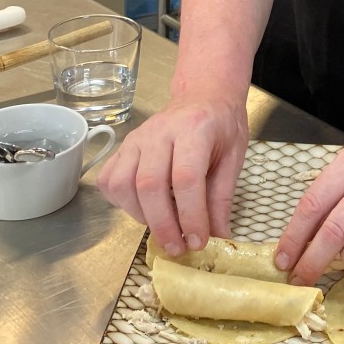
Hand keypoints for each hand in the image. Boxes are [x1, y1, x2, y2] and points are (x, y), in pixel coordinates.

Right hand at [96, 98, 248, 254]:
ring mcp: (137, 138)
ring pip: (123, 184)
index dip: (190, 215)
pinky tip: (143, 209)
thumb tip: (218, 239)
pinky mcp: (123, 146)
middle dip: (163, 224)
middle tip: (177, 248)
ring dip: (141, 216)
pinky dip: (121, 202)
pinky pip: (110, 179)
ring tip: (163, 227)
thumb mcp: (234, 158)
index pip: (186, 178)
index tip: (198, 241)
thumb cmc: (221, 126)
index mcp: (194, 129)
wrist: (204, 96)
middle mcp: (160, 131)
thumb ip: (222, 198)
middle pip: (150, 184)